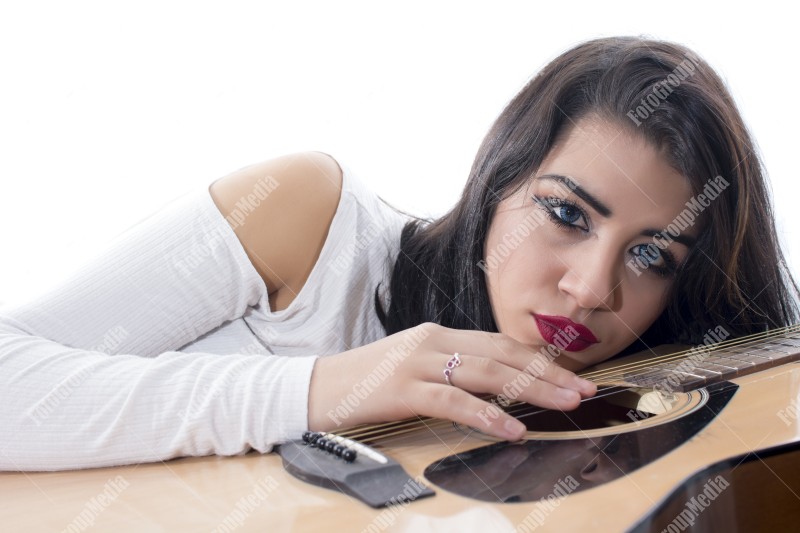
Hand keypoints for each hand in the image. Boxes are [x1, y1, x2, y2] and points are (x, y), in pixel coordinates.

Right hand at [307, 322, 596, 440]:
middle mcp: (433, 340)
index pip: (499, 343)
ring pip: (486, 372)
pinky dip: (487, 415)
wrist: (313, 387)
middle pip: (502, 354)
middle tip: (584, 390)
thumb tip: (492, 386)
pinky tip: (511, 428)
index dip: (539, 359)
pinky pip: (454, 401)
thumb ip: (449, 370)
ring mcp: (417, 362)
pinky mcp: (403, 388)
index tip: (571, 374)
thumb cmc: (365, 382)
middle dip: (548, 373)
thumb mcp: (412, 367)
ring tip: (565, 404)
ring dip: (531, 388)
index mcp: (438, 334)